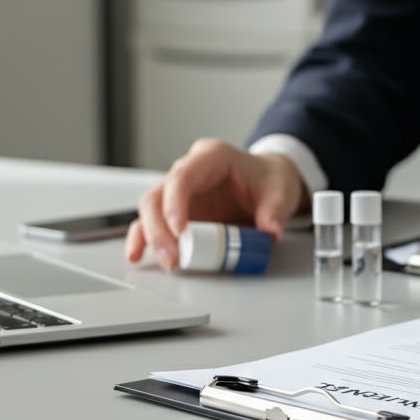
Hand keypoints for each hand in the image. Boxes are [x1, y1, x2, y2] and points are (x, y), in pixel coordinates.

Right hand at [125, 139, 307, 270]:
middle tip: (172, 257)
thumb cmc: (269, 178)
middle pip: (158, 196)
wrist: (269, 180)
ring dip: (151, 237)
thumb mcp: (281, 191)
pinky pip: (152, 222)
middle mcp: (190, 170)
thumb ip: (275, 211)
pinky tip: (139, 255)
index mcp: (212, 156)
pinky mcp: (178, 210)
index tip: (180, 231)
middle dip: (159, 229)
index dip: (175, 204)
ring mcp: (181, 192)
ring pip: (150, 210)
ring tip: (166, 262)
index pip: (183, 177)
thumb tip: (270, 232)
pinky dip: (145, 239)